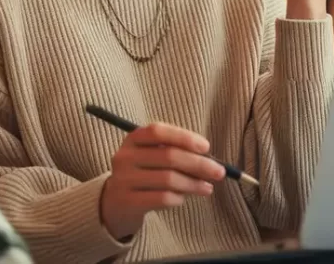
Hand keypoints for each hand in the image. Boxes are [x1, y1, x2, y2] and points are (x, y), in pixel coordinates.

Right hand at [100, 123, 225, 239]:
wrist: (114, 203)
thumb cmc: (143, 174)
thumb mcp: (151, 156)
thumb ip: (175, 152)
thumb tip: (209, 159)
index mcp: (133, 139)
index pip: (158, 131)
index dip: (184, 137)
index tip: (206, 147)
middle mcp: (125, 157)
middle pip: (168, 156)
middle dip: (199, 164)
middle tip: (219, 172)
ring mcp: (124, 180)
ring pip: (168, 179)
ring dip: (194, 184)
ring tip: (207, 188)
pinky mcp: (128, 202)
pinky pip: (162, 198)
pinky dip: (179, 198)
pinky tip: (183, 198)